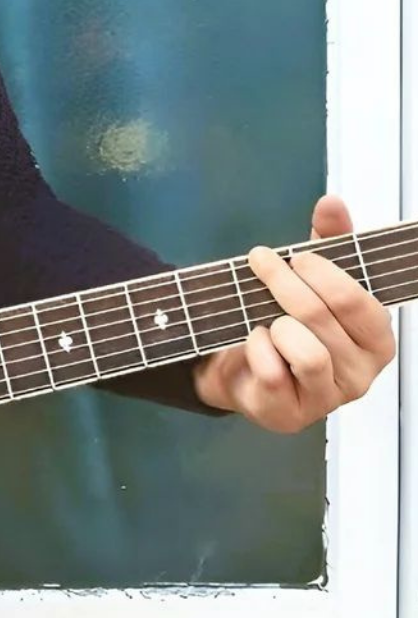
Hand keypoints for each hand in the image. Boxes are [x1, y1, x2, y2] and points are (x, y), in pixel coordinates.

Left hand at [192, 195, 395, 432]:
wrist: (241, 365)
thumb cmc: (288, 320)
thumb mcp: (312, 277)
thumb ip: (329, 240)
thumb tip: (332, 202)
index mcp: (377, 339)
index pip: (356, 299)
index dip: (321, 272)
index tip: (294, 256)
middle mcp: (362, 374)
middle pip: (320, 316)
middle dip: (283, 282)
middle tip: (260, 262)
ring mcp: (327, 399)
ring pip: (304, 349)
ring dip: (274, 322)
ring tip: (263, 315)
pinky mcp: (289, 414)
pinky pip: (272, 371)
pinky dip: (256, 348)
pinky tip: (254, 341)